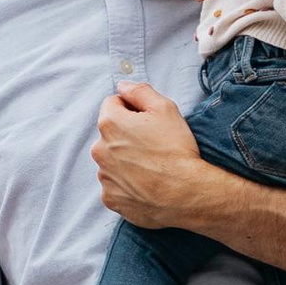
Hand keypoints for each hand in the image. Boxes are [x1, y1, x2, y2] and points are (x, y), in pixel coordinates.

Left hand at [92, 80, 211, 232]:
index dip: (132, 109)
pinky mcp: (110, 198)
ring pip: (112, 160)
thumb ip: (140, 91)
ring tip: (151, 167)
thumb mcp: (165, 108)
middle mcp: (99, 149)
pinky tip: (146, 183)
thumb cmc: (176, 149)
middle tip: (153, 144)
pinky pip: (115, 185)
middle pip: (110, 134)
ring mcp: (104, 176)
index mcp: (109, 123)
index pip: (113, 104)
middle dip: (127, 135)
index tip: (148, 120)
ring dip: (126, 160)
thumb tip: (122, 86)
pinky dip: (127, 184)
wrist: (185, 194)